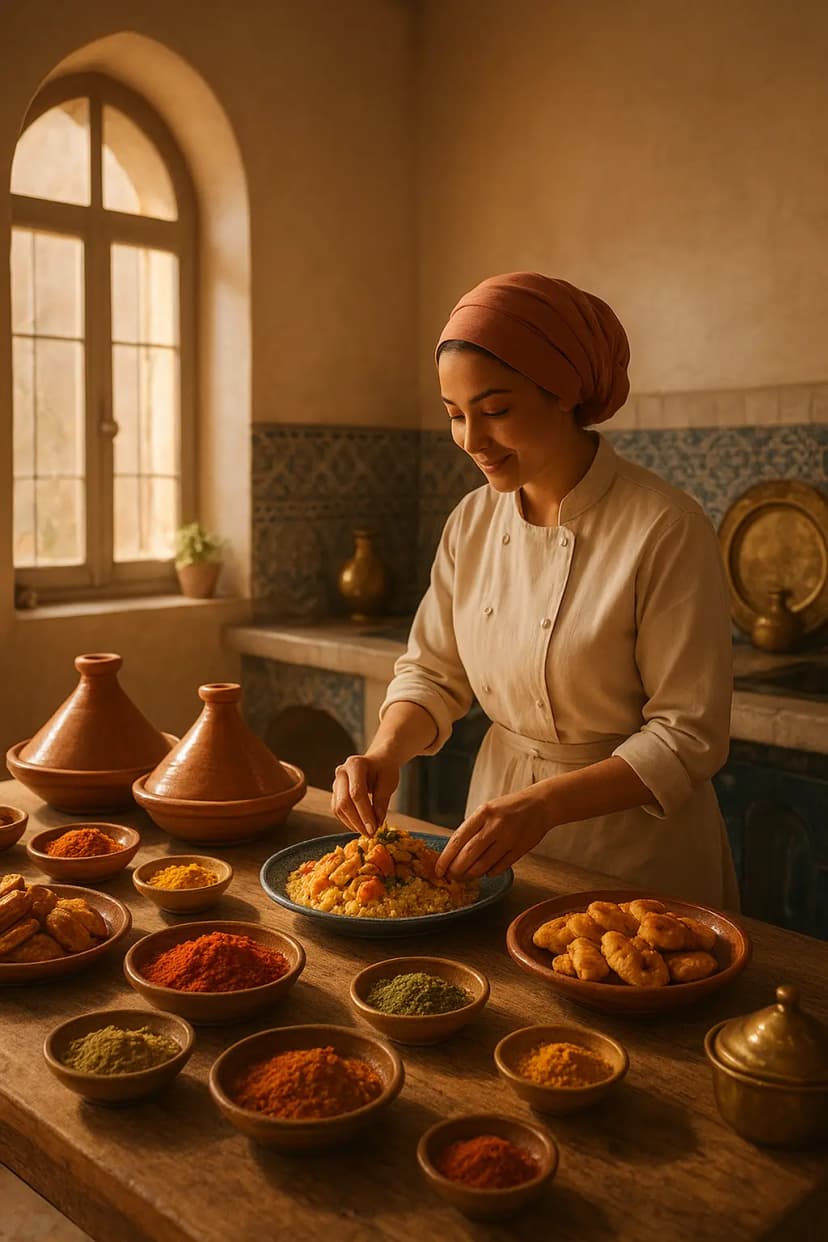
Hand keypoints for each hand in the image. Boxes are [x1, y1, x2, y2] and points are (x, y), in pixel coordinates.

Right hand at [331, 752, 399, 835]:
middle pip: (344, 802)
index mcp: (355, 764)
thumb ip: (381, 802)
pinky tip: (360, 826)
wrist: (378, 762)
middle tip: (371, 834)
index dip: (364, 813)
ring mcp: (336, 782)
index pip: (356, 793)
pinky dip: (348, 821)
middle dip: (357, 821)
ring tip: (367, 832)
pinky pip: (337, 810)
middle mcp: (341, 772)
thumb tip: (376, 823)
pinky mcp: (335, 793)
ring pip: (338, 808)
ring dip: (352, 824)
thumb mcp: (388, 783)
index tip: (374, 829)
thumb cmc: (384, 770)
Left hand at [435, 787, 552, 879]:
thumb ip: (472, 828)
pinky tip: (486, 871)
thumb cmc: (509, 808)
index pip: (457, 840)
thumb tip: (454, 853)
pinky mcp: (520, 849)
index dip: (445, 858)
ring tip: (466, 876)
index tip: (439, 870)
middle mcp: (494, 826)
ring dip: (471, 874)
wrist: (540, 805)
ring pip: (483, 865)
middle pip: (468, 855)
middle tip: (452, 876)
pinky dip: (489, 873)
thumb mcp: (487, 810)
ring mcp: (508, 838)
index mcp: (482, 813)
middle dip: (456, 870)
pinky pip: (499, 868)